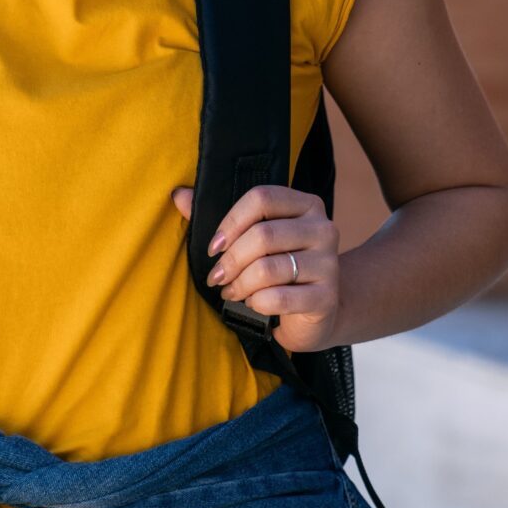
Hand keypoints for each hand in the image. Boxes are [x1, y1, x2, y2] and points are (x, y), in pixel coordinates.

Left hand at [170, 183, 342, 354]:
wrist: (317, 311)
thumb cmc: (278, 270)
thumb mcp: (252, 240)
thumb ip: (219, 218)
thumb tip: (178, 195)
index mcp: (306, 205)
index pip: (262, 198)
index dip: (230, 222)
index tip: (213, 247)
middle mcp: (323, 229)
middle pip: (264, 235)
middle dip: (231, 260)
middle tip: (217, 277)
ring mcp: (329, 264)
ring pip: (268, 268)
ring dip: (240, 284)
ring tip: (231, 291)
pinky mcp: (325, 297)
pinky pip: (278, 297)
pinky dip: (256, 303)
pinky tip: (253, 304)